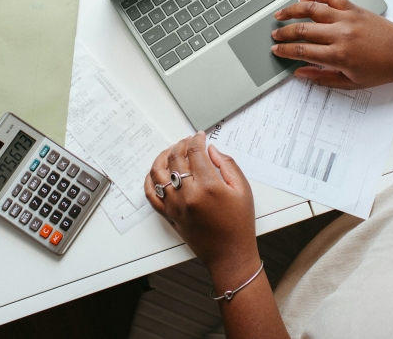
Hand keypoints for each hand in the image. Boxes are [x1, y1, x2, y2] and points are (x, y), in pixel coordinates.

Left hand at [144, 132, 258, 280]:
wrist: (230, 255)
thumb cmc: (239, 225)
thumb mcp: (243, 190)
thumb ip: (227, 165)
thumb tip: (211, 150)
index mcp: (208, 187)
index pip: (195, 153)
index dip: (197, 140)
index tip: (200, 136)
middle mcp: (187, 195)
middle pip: (176, 159)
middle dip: (181, 144)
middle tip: (188, 141)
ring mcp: (175, 206)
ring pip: (158, 173)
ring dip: (163, 157)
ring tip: (172, 152)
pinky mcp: (169, 215)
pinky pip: (151, 194)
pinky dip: (150, 180)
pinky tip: (157, 172)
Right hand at [270, 0, 392, 88]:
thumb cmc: (382, 69)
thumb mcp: (351, 83)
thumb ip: (323, 78)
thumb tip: (300, 73)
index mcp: (339, 55)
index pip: (302, 51)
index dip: (285, 50)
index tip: (276, 50)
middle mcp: (341, 34)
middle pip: (302, 29)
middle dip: (284, 32)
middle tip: (274, 35)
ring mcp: (347, 18)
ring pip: (312, 9)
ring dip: (292, 10)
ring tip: (280, 14)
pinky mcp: (354, 8)